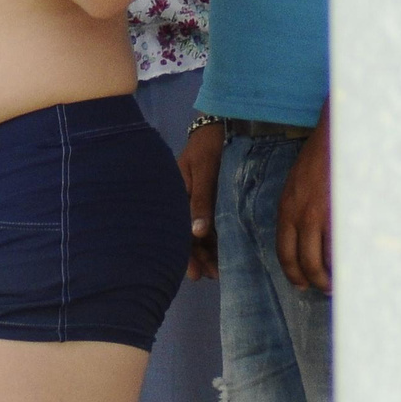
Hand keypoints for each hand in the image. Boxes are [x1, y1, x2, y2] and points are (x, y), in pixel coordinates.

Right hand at [181, 117, 222, 280]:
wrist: (219, 125)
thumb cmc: (209, 146)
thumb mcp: (204, 171)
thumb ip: (201, 200)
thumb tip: (197, 233)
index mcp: (176, 196)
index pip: (177, 231)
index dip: (185, 254)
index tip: (194, 274)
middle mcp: (184, 202)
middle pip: (187, 236)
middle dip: (199, 258)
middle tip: (213, 276)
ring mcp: (197, 201)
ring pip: (199, 233)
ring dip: (208, 251)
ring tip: (220, 269)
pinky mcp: (210, 199)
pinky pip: (210, 223)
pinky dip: (215, 238)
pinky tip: (224, 251)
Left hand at [277, 105, 330, 291]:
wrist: (335, 139)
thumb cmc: (318, 160)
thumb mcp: (296, 186)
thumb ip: (297, 211)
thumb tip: (305, 237)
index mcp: (286, 209)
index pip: (284, 251)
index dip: (292, 272)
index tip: (300, 283)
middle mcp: (301, 216)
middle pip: (303, 261)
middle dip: (312, 280)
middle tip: (322, 289)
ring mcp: (322, 216)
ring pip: (322, 259)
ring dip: (329, 276)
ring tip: (338, 283)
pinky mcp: (341, 214)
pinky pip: (341, 248)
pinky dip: (345, 262)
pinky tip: (352, 268)